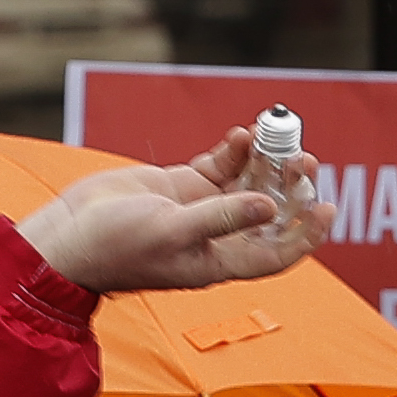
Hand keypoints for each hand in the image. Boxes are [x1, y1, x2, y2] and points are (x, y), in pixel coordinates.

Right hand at [17, 128, 337, 295]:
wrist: (71, 235)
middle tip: (302, 160)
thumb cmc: (116, 247)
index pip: (275, 253)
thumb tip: (268, 206)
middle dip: (289, 188)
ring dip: (265, 162)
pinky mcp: (181, 186)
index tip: (326, 207)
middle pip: (268, 213)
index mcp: (218, 262)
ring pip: (247, 184)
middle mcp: (215, 237)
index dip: (305, 234)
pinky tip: (241, 135)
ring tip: (278, 137)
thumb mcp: (173, 232)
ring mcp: (199, 209)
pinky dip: (234, 150)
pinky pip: (220, 166)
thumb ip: (221, 217)